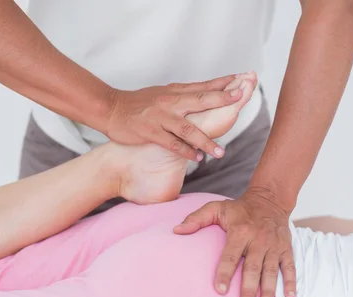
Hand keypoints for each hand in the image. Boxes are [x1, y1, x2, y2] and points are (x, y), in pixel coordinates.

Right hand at [105, 75, 241, 161]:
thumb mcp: (163, 94)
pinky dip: (185, 151)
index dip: (223, 84)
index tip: (242, 81)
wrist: (110, 108)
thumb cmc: (139, 103)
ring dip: (205, 141)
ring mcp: (160, 117)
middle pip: (200, 99)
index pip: (203, 86)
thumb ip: (183, 95)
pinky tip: (197, 158)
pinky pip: (171, 143)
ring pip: (188, 129)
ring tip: (220, 152)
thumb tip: (206, 94)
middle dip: (221, 99)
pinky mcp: (150, 132)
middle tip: (240, 98)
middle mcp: (170, 102)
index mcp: (175, 92)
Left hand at [174, 188, 295, 296]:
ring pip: (271, 270)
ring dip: (270, 290)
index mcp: (240, 231)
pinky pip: (290, 266)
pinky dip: (291, 281)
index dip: (225, 273)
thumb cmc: (239, 208)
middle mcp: (258, 239)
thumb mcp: (216, 208)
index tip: (220, 290)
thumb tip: (176, 231)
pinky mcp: (286, 248)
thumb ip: (196, 219)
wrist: (269, 199)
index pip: (230, 256)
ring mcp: (274, 245)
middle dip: (250, 290)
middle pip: (253, 268)